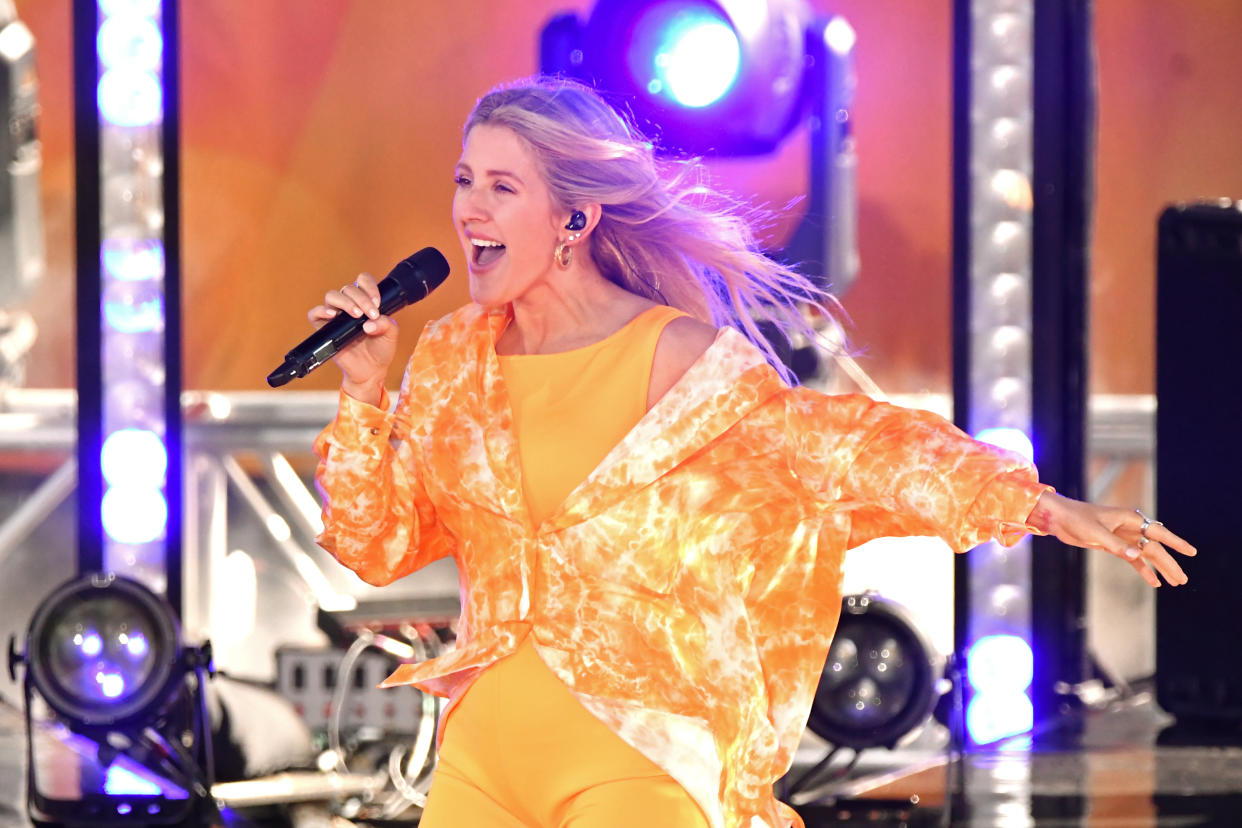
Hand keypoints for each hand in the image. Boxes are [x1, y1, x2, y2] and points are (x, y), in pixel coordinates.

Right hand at [307, 272, 397, 404]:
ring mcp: (336, 316)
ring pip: (332, 296)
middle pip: (348, 289)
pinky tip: (332, 315)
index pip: (362, 281)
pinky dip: (320, 311)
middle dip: (361, 299)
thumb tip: (369, 323)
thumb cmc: (381, 349)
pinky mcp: (325, 329)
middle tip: (371, 314)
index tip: (377, 302)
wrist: (371, 371)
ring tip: (357, 315)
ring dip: (345, 302)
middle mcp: (349, 306)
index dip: (369, 287)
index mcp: (365, 302)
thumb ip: (386, 324)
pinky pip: (314, 314)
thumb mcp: (391, 335)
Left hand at [1027, 491, 1195, 587]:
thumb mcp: (1095, 533)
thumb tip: (1137, 556)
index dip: (1175, 542)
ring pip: (1146, 554)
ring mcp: (1122, 536)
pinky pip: (1133, 558)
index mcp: (1129, 519)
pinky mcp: (1113, 544)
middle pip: (1154, 547)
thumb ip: (1116, 545)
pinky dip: (1143, 569)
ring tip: (1175, 582)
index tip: (1191, 552)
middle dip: (1169, 563)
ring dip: (1159, 568)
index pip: (1158, 532)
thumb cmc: (1076, 519)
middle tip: (1183, 580)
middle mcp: (1129, 527)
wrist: (1058, 518)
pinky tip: (1153, 581)